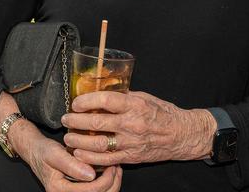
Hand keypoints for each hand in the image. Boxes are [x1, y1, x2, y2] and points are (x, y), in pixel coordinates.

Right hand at [15, 123, 121, 191]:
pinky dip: (107, 184)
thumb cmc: (43, 151)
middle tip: (116, 166)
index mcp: (58, 190)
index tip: (111, 165)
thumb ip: (71, 165)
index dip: (105, 180)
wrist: (36, 151)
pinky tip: (110, 172)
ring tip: (115, 169)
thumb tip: (91, 175)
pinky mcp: (77, 191)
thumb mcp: (55, 153)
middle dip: (112, 184)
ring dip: (112, 185)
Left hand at [62, 91, 212, 166]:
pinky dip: (90, 157)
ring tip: (68, 137)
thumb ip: (123, 96)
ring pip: (98, 143)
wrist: (182, 135)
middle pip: (96, 121)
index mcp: (134, 105)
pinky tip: (79, 153)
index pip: (104, 99)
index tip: (75, 103)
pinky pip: (106, 159)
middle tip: (66, 119)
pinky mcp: (131, 157)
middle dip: (76, 120)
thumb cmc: (163, 114)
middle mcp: (131, 124)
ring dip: (79, 140)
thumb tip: (101, 90)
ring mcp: (131, 142)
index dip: (86, 100)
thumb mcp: (144, 97)